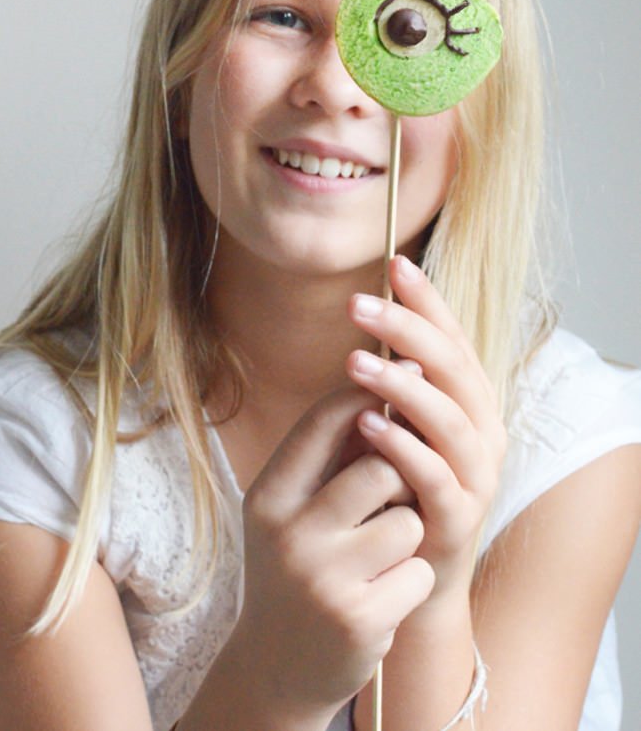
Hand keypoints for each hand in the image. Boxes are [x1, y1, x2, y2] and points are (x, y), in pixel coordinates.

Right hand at [230, 385, 434, 724]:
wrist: (278, 666)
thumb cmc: (297, 566)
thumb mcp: (291, 509)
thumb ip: (330, 457)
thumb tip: (386, 385)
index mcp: (268, 496)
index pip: (323, 423)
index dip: (367, 395)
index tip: (403, 376)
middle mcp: (289, 534)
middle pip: (381, 469)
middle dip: (398, 481)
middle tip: (388, 500)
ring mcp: (324, 579)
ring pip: (408, 521)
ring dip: (406, 536)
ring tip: (378, 558)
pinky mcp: (360, 619)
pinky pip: (419, 572)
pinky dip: (411, 581)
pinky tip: (381, 597)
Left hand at [347, 255, 506, 596]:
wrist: (412, 574)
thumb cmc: (398, 485)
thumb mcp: (399, 422)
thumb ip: (394, 377)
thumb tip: (367, 305)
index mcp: (470, 401)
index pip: (453, 338)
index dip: (428, 300)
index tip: (394, 262)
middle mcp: (483, 431)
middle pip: (453, 368)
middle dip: (407, 329)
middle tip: (358, 303)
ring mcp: (476, 476)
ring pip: (447, 418)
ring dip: (400, 384)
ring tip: (353, 360)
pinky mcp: (459, 518)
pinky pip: (433, 475)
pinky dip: (401, 445)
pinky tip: (365, 422)